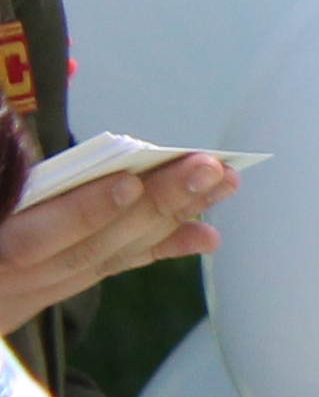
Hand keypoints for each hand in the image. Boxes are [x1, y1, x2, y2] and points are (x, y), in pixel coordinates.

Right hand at [0, 156, 235, 323]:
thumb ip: (0, 158)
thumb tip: (6, 105)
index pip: (28, 239)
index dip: (79, 213)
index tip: (126, 183)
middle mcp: (8, 281)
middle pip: (84, 246)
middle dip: (149, 206)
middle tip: (205, 169)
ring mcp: (28, 290)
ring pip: (105, 256)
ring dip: (167, 219)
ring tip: (219, 184)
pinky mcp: (48, 289)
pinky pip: (108, 267)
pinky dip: (157, 247)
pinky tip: (205, 234)